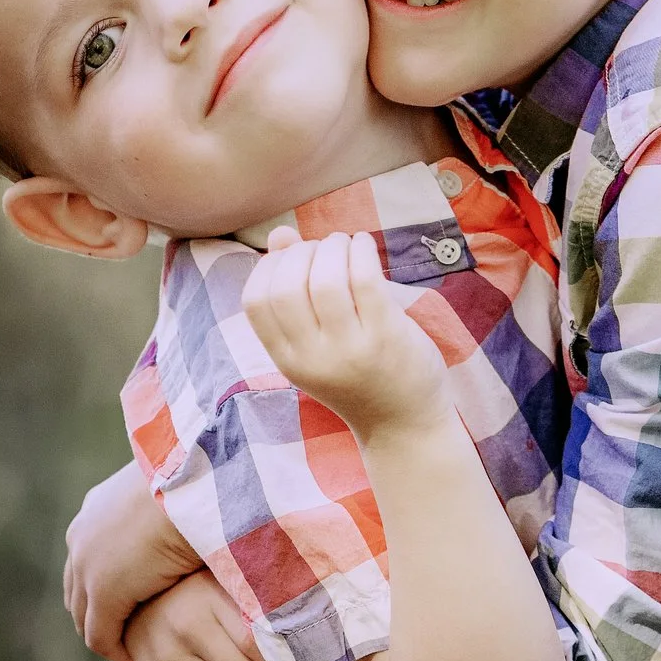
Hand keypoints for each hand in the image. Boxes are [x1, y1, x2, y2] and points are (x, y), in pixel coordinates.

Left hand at [63, 460, 202, 660]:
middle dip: (96, 614)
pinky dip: (116, 649)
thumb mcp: (169, 499)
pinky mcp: (103, 591)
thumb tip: (180, 529)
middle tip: (127, 633)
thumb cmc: (196, 484)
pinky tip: (137, 654)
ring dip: (106, 634)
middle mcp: (82, 535)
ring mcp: (87, 564)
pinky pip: (99, 636)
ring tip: (133, 646)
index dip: (103, 587)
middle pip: (77, 590)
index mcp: (96, 508)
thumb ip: (160, 517)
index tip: (130, 604)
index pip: (86, 559)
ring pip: (84, 616)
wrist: (198, 481)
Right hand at [242, 228, 447, 439]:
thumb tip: (279, 235)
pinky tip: (363, 246)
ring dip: (333, 246)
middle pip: (286, 286)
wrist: (404, 425)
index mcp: (288, 360)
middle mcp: (312, 358)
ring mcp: (349, 349)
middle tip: (323, 247)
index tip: (292, 257)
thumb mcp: (315, 345)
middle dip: (302, 252)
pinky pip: (364, 278)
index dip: (268, 266)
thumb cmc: (358, 376)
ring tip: (345, 244)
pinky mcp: (385, 336)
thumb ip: (293, 292)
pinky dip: (360, 250)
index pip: (255, 302)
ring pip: (325, 278)